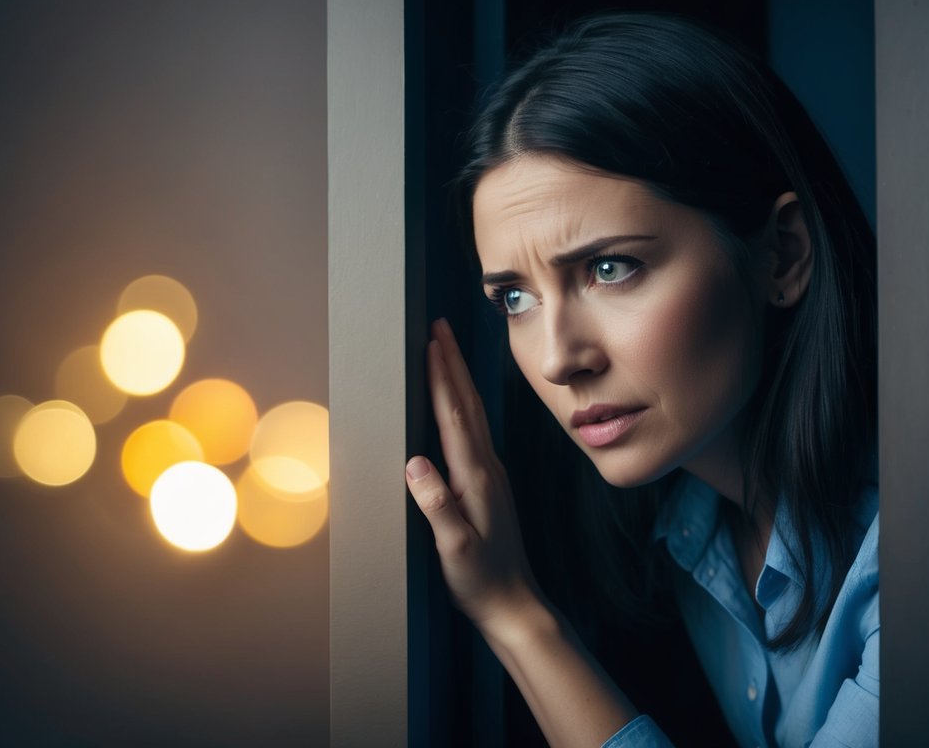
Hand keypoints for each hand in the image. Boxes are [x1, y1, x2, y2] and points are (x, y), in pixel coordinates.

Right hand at [406, 319, 541, 629]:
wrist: (513, 603)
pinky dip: (463, 402)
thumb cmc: (480, 580)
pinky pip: (474, 429)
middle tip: (438, 325)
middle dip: (452, 361)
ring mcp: (490, 473)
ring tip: (445, 348)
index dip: (441, 377)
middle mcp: (486, 467)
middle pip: (467, 402)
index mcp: (475, 478)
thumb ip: (436, 506)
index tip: (430, 343)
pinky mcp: (487, 482)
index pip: (455, 416)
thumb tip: (415, 463)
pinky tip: (458, 398)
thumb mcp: (454, 549)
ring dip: (459, 376)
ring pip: (473, 412)